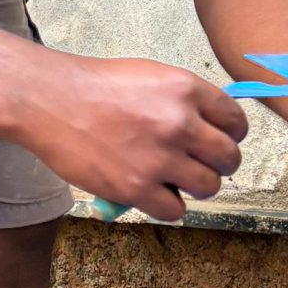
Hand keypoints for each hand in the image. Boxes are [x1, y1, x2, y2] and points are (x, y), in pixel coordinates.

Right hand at [26, 55, 245, 222]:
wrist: (51, 101)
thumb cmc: (98, 86)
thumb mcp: (152, 76)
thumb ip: (186, 100)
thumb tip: (213, 125)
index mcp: (186, 89)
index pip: (236, 121)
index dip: (231, 135)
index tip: (221, 141)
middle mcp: (179, 123)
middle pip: (229, 158)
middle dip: (219, 164)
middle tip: (200, 165)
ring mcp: (159, 158)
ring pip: (208, 187)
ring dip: (195, 187)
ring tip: (174, 180)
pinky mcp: (136, 188)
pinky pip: (175, 210)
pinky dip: (167, 205)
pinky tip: (153, 193)